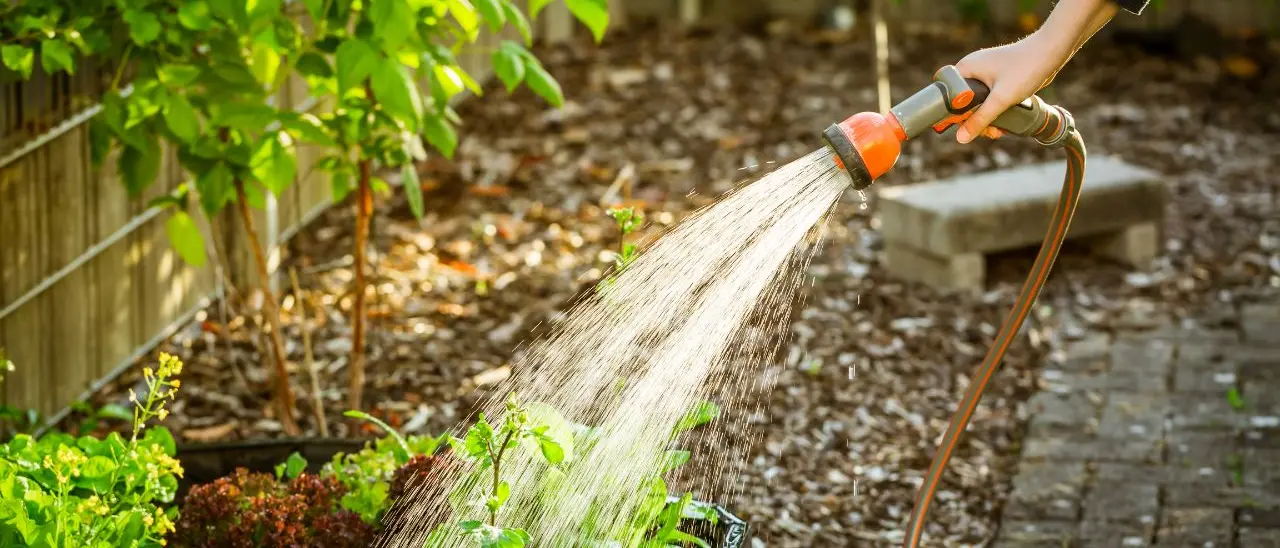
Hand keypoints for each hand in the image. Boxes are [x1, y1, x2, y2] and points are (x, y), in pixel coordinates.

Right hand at [953, 31, 1069, 142]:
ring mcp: (986, 73)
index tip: (966, 127)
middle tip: (988, 132)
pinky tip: (1005, 121)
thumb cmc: (1025, 68)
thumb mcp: (1000, 99)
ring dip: (986, 119)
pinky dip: (995, 111)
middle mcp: (973, 69)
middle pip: (962, 103)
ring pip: (977, 103)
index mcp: (965, 68)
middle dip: (974, 120)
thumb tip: (960, 138)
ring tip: (998, 130)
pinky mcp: (998, 78)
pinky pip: (990, 99)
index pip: (947, 96)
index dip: (953, 115)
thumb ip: (980, 119)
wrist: (1051, 52)